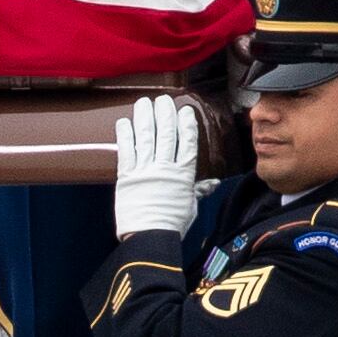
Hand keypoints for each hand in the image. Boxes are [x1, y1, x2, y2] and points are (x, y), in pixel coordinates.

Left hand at [111, 94, 199, 238]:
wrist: (150, 237)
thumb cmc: (172, 224)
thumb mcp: (189, 206)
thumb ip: (197, 190)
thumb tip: (213, 184)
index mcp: (183, 175)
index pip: (187, 143)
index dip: (186, 125)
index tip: (184, 111)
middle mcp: (164, 168)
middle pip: (166, 135)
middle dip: (165, 114)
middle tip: (163, 100)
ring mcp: (145, 171)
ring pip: (146, 138)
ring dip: (145, 118)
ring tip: (144, 102)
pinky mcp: (126, 177)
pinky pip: (126, 151)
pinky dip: (125, 135)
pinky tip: (124, 122)